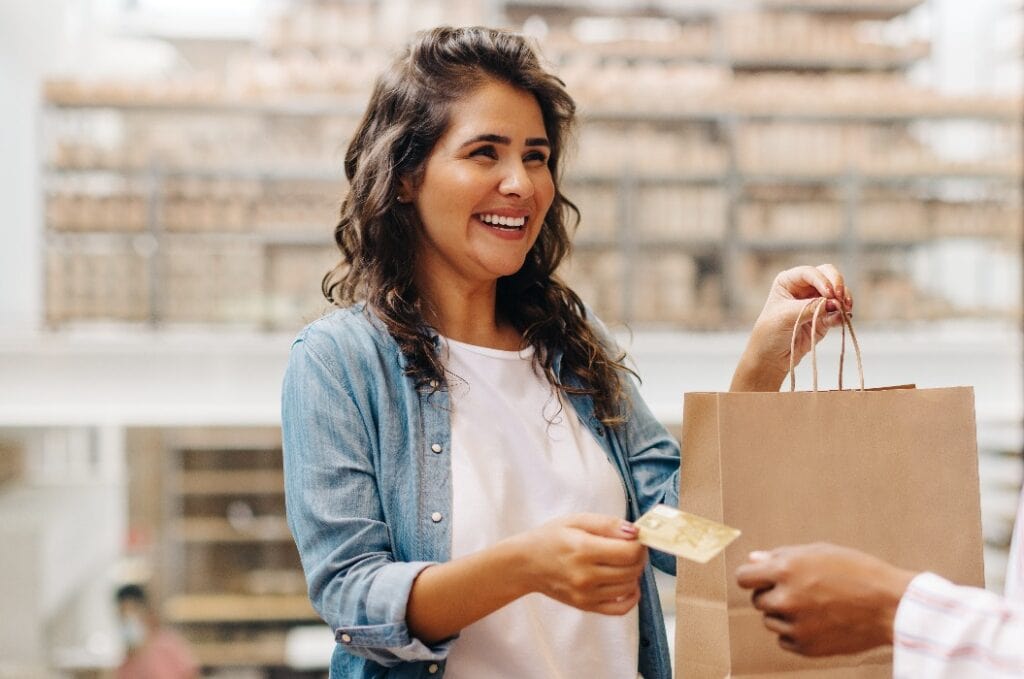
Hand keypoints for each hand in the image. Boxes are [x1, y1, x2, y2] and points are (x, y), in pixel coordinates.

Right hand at [519, 513, 646, 615]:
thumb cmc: (550, 538)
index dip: (640, 544)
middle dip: (639, 556)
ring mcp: (586, 595)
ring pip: (629, 587)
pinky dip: (631, 597)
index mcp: (584, 549)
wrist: (525, 564)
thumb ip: (607, 524)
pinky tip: (627, 584)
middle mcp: (586, 576)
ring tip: (624, 561)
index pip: (629, 552)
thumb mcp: (576, 521)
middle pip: (632, 569)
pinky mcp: (586, 606)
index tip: (636, 537)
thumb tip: (635, 531)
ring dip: (634, 573)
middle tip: (631, 547)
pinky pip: (620, 608)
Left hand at [731, 264, 853, 391]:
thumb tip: (834, 303)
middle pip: (828, 275)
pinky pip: (839, 312)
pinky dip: (843, 314)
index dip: (822, 280)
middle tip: (841, 298)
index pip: (810, 272)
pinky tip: (844, 319)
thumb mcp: (785, 317)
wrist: (771, 357)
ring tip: (846, 310)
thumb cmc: (770, 333)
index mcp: (788, 281)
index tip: (829, 293)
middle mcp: (804, 288)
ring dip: (844, 299)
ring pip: (837, 292)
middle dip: (837, 284)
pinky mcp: (825, 318)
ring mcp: (816, 302)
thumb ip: (809, 308)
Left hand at [735, 542, 916, 656]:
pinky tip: (818, 622)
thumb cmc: (857, 572)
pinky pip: (784, 640)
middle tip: (799, 591)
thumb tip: (753, 559)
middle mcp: (786, 599)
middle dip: (771, 595)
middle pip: (757, 600)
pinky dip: (795, 633)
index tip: (762, 578)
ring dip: (783, 615)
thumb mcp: (819, 552)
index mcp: (785, 570)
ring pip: (770, 621)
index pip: (744, 577)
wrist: (891, 606)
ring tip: (814, 606)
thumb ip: (781, 556)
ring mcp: (796, 626)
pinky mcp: (807, 647)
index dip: (752, 576)